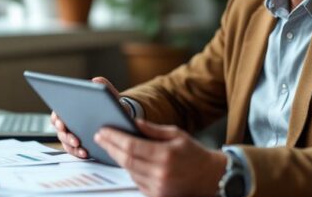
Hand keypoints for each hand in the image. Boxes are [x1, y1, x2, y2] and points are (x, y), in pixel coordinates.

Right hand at [50, 76, 128, 158]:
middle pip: (59, 130)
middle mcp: (67, 121)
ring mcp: (72, 134)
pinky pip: (74, 150)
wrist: (117, 116)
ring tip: (81, 146)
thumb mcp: (108, 93)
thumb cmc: (109, 103)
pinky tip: (86, 153)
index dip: (57, 119)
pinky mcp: (78, 144)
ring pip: (65, 141)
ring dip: (71, 145)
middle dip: (65, 135)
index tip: (62, 123)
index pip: (57, 113)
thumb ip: (103, 86)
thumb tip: (95, 81)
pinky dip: (78, 152)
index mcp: (70, 107)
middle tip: (74, 138)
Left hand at [94, 119, 226, 196]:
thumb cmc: (194, 154)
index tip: (103, 131)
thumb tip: (133, 122)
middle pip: (126, 160)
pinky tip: (127, 160)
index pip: (132, 146)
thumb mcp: (176, 134)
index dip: (114, 138)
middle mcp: (161, 173)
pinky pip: (136, 181)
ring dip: (118, 158)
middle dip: (110, 147)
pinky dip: (130, 169)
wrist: (210, 177)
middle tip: (100, 137)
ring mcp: (158, 187)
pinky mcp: (157, 195)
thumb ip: (153, 129)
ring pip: (129, 171)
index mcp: (166, 155)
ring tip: (111, 146)